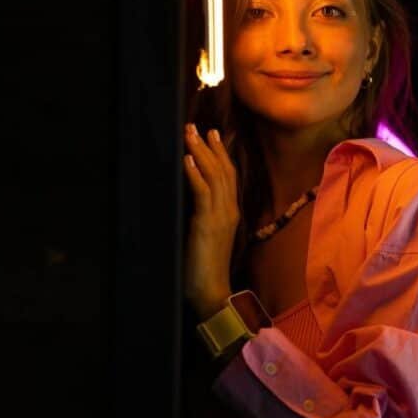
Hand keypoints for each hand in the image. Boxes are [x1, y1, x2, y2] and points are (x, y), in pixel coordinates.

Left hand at [182, 123, 238, 319]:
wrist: (212, 292)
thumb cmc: (207, 270)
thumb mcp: (207, 238)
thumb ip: (205, 219)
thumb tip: (194, 205)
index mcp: (230, 214)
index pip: (229, 177)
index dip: (221, 155)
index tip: (213, 136)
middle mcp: (228, 210)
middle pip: (223, 171)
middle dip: (210, 147)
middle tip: (199, 126)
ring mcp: (219, 216)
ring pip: (214, 176)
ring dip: (200, 152)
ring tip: (191, 133)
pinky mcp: (207, 223)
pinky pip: (202, 192)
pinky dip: (195, 173)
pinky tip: (187, 159)